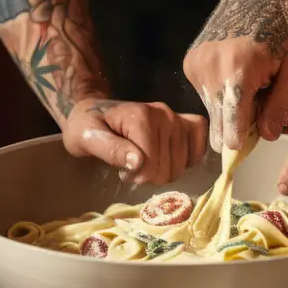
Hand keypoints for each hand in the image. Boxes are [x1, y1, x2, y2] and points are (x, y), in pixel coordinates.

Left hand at [62, 98, 207, 184]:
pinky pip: (200, 142)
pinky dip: (189, 157)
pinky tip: (172, 160)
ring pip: (183, 163)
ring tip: (148, 163)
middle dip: (151, 175)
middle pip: (169, 167)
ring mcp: (176, 117)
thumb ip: (111, 150)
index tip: (123, 172)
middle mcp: (164, 114)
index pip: (152, 164)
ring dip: (166, 170)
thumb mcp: (87, 140)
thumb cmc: (88, 128)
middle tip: (134, 168)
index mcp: (141, 117)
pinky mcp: (184, 121)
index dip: (137, 176)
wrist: (93, 111)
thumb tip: (138, 162)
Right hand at [184, 0, 287, 150]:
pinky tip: (239, 71)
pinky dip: (223, 92)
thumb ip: (282, 106)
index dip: (243, 143)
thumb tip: (264, 136)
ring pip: (213, 111)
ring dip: (233, 107)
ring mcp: (196, 66)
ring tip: (253, 80)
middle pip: (220, 125)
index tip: (250, 150)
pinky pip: (207, 95)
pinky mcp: (190, 63)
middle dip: (240, 125)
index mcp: (238, 71)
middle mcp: (210, 70)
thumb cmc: (285, 26)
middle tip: (262, 105)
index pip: (231, 127)